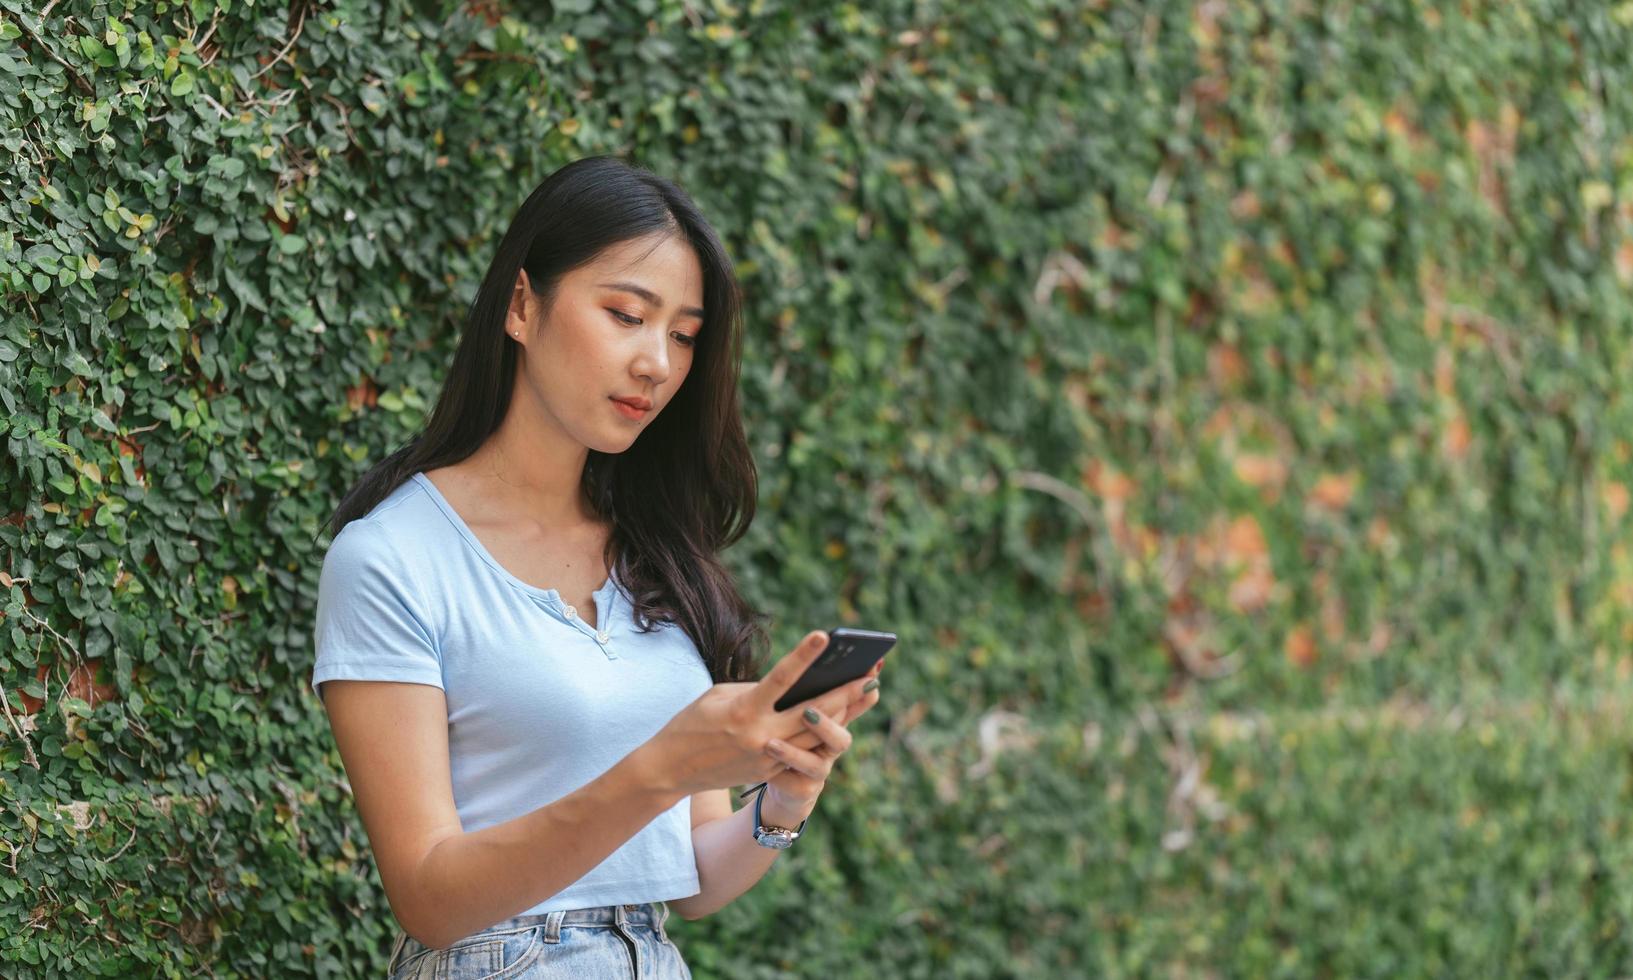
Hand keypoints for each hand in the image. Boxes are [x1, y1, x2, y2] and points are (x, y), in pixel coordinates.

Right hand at [649, 630, 880, 796]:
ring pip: (815, 735)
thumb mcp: (720, 696)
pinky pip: (803, 751)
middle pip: (812, 711)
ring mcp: (768, 757)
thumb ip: (757, 690)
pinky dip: (822, 733)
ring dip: (843, 713)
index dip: (804, 656)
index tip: (825, 636)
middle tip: (872, 673)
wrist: (672, 769)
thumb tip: (792, 686)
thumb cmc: (693, 722)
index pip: (781, 678)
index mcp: (745, 710)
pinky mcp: (769, 772)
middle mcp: (761, 735)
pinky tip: (844, 716)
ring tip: (866, 692)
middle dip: (845, 692)